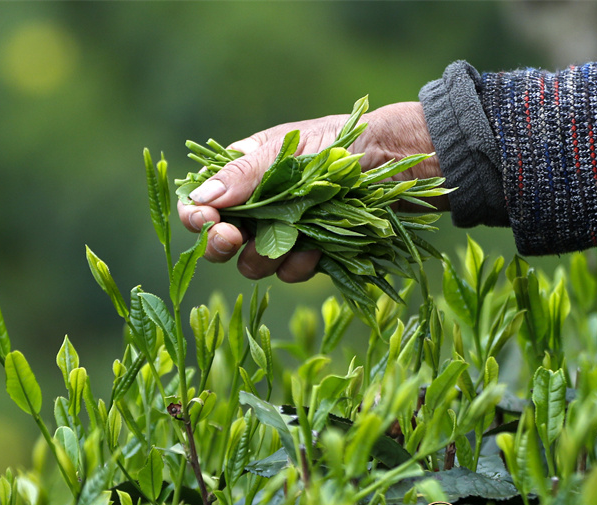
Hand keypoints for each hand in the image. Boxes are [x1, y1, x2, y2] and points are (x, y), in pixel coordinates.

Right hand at [177, 101, 446, 281]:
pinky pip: (290, 271)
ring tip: (289, 242)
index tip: (204, 221)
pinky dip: (299, 265)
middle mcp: (259, 206)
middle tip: (233, 239)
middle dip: (221, 244)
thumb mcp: (290, 150)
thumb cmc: (344, 141)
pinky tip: (317, 250)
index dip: (196, 215)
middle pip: (220, 239)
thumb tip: (200, 197)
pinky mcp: (311, 252)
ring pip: (252, 262)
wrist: (400, 161)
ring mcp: (285, 232)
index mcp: (245, 173)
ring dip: (262, 258)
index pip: (203, 200)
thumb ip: (245, 175)